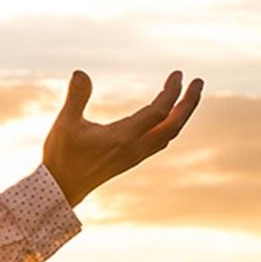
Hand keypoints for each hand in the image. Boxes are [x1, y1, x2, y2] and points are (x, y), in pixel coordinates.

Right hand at [41, 70, 203, 206]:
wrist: (61, 189)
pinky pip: (161, 141)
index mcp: (124, 138)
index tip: (178, 74)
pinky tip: (167, 119)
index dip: (171, 92)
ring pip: (169, 134)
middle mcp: (135, 148)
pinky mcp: (132, 160)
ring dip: (182, 114)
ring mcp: (136, 156)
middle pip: (174, 125)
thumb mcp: (65, 124)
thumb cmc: (62, 156)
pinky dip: (170, 126)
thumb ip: (76, 98)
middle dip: (189, 102)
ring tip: (187, 97)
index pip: (159, 112)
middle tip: (199, 82)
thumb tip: (81, 72)